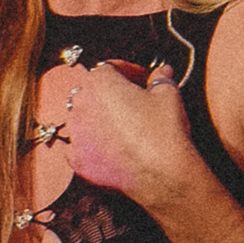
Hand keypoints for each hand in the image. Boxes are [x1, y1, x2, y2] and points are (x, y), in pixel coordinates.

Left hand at [59, 56, 199, 210]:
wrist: (162, 174)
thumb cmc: (163, 132)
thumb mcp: (168, 95)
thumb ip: (161, 78)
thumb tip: (162, 73)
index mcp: (100, 83)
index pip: (109, 68)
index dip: (128, 72)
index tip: (141, 80)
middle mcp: (81, 105)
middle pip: (92, 92)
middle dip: (110, 95)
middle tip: (133, 103)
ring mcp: (76, 134)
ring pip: (81, 119)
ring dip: (97, 119)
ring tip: (121, 128)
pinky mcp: (77, 160)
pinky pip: (75, 148)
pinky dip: (88, 146)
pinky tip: (104, 148)